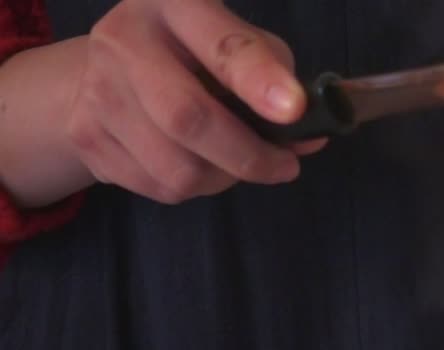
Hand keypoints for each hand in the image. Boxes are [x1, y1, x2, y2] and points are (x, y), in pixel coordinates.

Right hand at [66, 0, 324, 203]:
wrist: (109, 67)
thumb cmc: (193, 51)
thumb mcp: (236, 41)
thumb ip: (277, 78)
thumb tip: (309, 135)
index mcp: (174, 5)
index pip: (220, 44)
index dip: (259, 79)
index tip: (294, 110)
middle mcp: (124, 41)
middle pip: (189, 118)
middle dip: (249, 155)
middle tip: (285, 166)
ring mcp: (98, 91)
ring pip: (177, 168)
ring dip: (224, 178)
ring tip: (237, 161)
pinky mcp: (86, 137)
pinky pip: (158, 187)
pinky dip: (194, 188)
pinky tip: (198, 162)